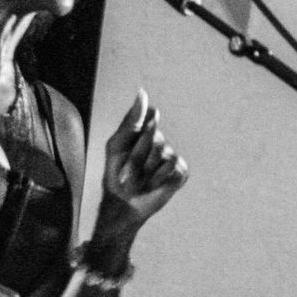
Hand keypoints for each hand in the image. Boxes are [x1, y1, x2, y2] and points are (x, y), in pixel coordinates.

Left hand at [101, 90, 187, 227]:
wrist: (123, 203)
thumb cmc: (116, 173)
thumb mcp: (117, 144)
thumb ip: (131, 121)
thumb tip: (143, 93)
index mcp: (145, 131)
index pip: (150, 115)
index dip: (141, 126)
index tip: (134, 135)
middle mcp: (161, 141)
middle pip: (154, 136)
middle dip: (136, 156)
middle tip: (126, 171)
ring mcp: (172, 156)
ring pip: (163, 153)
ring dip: (145, 170)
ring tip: (138, 180)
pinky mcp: (181, 172)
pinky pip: (172, 166)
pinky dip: (158, 177)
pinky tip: (153, 184)